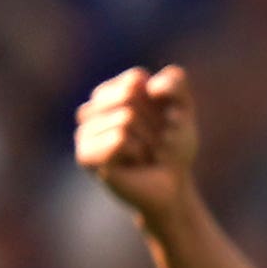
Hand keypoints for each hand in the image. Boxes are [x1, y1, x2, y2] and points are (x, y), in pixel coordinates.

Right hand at [73, 65, 199, 221]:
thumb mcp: (183, 111)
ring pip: (125, 118)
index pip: (135, 79)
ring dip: (148, 141)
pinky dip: (138, 152)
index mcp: (109, 93)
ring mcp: (84, 133)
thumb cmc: (173, 148)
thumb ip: (176, 84)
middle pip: (128, 96)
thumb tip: (151, 85)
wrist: (173, 187)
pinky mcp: (86, 156)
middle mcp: (90, 110)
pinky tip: (134, 163)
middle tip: (154, 143)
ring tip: (145, 156)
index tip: (161, 122)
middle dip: (153, 122)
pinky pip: (119, 139)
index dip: (159, 103)